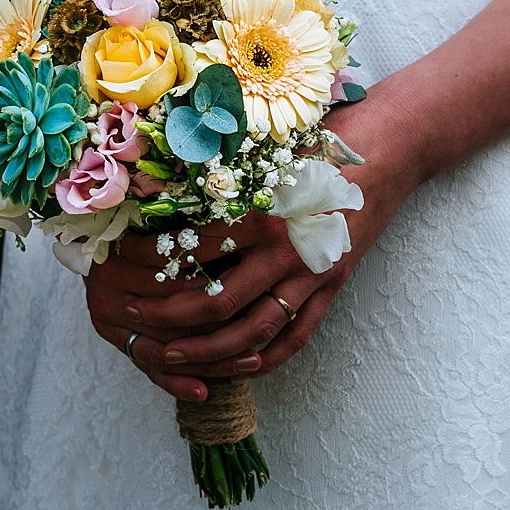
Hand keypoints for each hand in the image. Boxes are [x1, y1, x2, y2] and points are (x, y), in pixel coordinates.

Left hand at [84, 96, 411, 400]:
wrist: (388, 153)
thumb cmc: (323, 142)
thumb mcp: (268, 154)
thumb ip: (225, 180)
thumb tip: (163, 192)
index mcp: (262, 211)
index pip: (194, 252)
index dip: (152, 264)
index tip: (121, 266)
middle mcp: (284, 251)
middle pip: (215, 303)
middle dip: (166, 318)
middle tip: (130, 317)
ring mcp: (311, 276)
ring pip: (250, 332)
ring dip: (205, 350)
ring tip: (168, 354)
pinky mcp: (332, 289)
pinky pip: (294, 339)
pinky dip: (262, 359)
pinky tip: (234, 367)